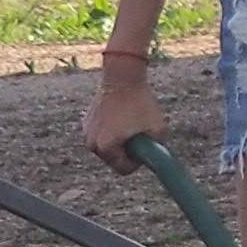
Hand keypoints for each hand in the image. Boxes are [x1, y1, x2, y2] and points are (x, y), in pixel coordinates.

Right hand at [81, 51, 160, 172]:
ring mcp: (87, 133)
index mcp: (107, 148)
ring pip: (108, 146)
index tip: (146, 149)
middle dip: (128, 151)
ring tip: (130, 122)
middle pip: (114, 159)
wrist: (123, 77)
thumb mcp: (158, 128)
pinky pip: (102, 134)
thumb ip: (159, 150)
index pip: (124, 169)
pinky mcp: (86, 122)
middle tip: (140, 134)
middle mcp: (92, 144)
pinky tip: (120, 115)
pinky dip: (111, 130)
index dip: (138, 162)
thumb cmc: (141, 102)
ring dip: (119, 140)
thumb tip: (161, 163)